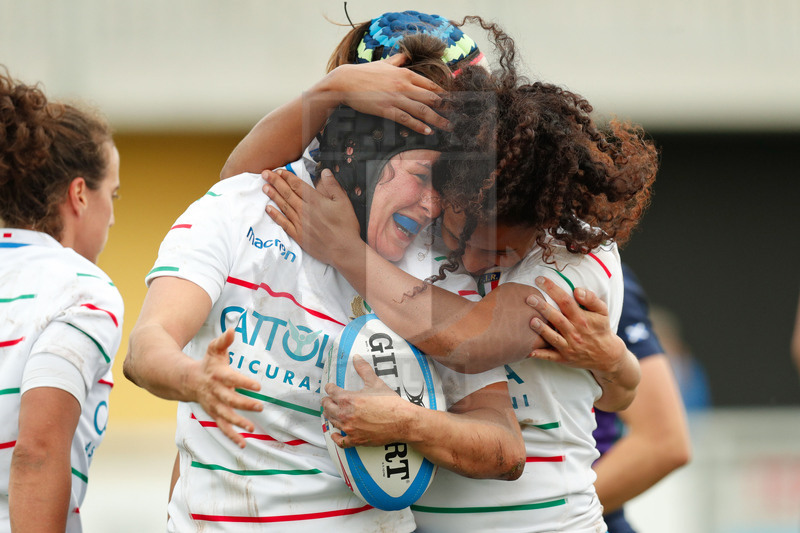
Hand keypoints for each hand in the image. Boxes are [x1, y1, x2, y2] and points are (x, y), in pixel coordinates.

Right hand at [192, 328, 262, 447]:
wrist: (187, 381)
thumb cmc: (208, 364)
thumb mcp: (214, 349)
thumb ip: (223, 341)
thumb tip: (232, 329)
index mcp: (217, 376)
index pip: (232, 379)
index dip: (244, 382)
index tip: (258, 385)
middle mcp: (215, 392)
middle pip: (230, 400)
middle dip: (244, 404)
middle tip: (260, 406)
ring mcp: (214, 405)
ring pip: (226, 417)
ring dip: (238, 423)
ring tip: (252, 428)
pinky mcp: (214, 414)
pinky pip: (223, 427)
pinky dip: (232, 436)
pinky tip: (243, 444)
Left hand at [264, 168, 361, 265]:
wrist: (343, 250)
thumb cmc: (345, 227)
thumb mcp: (344, 202)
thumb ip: (333, 186)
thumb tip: (325, 172)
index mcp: (315, 201)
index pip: (297, 185)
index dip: (287, 177)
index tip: (279, 171)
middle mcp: (305, 211)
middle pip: (287, 193)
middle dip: (275, 182)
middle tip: (265, 174)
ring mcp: (300, 223)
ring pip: (283, 206)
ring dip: (273, 195)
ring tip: (264, 187)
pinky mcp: (298, 235)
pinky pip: (283, 223)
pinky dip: (275, 215)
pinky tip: (268, 209)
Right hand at [321, 54, 449, 134]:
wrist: (345, 81)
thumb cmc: (364, 73)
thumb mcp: (384, 63)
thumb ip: (398, 60)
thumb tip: (406, 54)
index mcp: (405, 73)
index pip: (430, 84)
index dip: (444, 93)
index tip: (453, 101)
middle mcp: (404, 85)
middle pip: (431, 98)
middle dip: (446, 108)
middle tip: (457, 116)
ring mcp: (396, 98)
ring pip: (422, 110)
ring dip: (437, 119)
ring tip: (447, 127)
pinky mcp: (387, 109)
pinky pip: (407, 119)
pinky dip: (419, 126)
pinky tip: (427, 131)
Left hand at [322, 356, 412, 447]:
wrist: (402, 421)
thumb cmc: (389, 402)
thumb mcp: (375, 383)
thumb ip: (364, 369)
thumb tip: (356, 357)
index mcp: (348, 399)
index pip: (331, 392)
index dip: (330, 388)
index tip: (330, 387)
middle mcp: (345, 414)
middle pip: (327, 407)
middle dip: (327, 402)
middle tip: (328, 399)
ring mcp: (350, 429)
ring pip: (332, 422)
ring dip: (330, 416)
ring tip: (331, 412)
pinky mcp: (356, 440)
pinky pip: (341, 441)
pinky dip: (336, 438)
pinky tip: (335, 434)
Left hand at [526, 276, 626, 373]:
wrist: (607, 356)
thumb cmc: (600, 328)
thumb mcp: (602, 312)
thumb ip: (591, 299)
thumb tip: (577, 290)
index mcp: (582, 319)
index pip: (566, 301)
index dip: (553, 289)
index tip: (540, 279)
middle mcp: (574, 333)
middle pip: (557, 318)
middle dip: (543, 308)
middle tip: (529, 298)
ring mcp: (568, 347)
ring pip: (553, 337)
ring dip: (541, 329)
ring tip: (530, 320)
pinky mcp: (563, 358)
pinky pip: (549, 357)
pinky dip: (539, 354)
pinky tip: (528, 350)